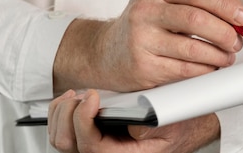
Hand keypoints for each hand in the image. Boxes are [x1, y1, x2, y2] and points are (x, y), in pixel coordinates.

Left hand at [48, 89, 220, 152]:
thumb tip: (132, 126)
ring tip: (76, 96)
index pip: (91, 147)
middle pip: (67, 143)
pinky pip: (63, 130)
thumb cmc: (177, 125)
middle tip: (84, 95)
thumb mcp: (171, 124)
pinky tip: (74, 99)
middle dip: (69, 114)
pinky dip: (61, 111)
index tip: (92, 96)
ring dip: (62, 112)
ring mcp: (96, 145)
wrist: (181, 123)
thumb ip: (152, 126)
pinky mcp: (90, 136)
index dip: (83, 120)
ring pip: (61, 138)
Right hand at [54, 0, 242, 92]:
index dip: (224, 4)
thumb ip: (196, 4)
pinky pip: (184, 70)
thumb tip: (237, 12)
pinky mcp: (143, 67)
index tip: (242, 17)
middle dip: (224, 32)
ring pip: (192, 48)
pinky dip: (204, 70)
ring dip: (218, 55)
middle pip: (195, 19)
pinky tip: (209, 68)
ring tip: (226, 57)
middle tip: (236, 42)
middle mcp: (144, 11)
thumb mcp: (162, 4)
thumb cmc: (142, 26)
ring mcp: (141, 39)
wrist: (105, 52)